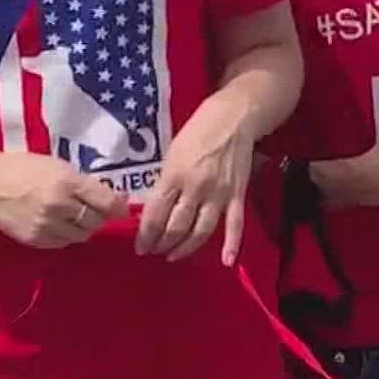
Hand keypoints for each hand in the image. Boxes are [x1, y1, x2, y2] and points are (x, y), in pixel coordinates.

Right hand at [0, 150, 126, 248]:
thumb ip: (86, 184)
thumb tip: (116, 199)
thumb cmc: (25, 168)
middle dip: (99, 216)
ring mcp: (45, 225)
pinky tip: (58, 223)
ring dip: (83, 227)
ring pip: (82, 235)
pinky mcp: (34, 239)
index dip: (118, 207)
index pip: (107, 201)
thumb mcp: (59, 167)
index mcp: (67, 182)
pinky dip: (66, 235)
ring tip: (74, 216)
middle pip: (96, 221)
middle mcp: (58, 205)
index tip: (121, 207)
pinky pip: (62, 243)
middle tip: (93, 209)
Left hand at [138, 99, 256, 263]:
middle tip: (154, 251)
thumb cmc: (197, 131)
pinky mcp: (238, 194)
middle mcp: (195, 188)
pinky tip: (227, 261)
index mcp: (174, 176)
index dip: (145, 236)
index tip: (140, 247)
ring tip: (174, 255)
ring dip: (185, 247)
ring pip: (201, 230)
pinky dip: (231, 243)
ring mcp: (219, 193)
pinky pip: (235, 223)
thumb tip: (155, 208)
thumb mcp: (171, 154)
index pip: (155, 215)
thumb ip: (165, 182)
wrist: (234, 118)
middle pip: (176, 227)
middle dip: (162, 244)